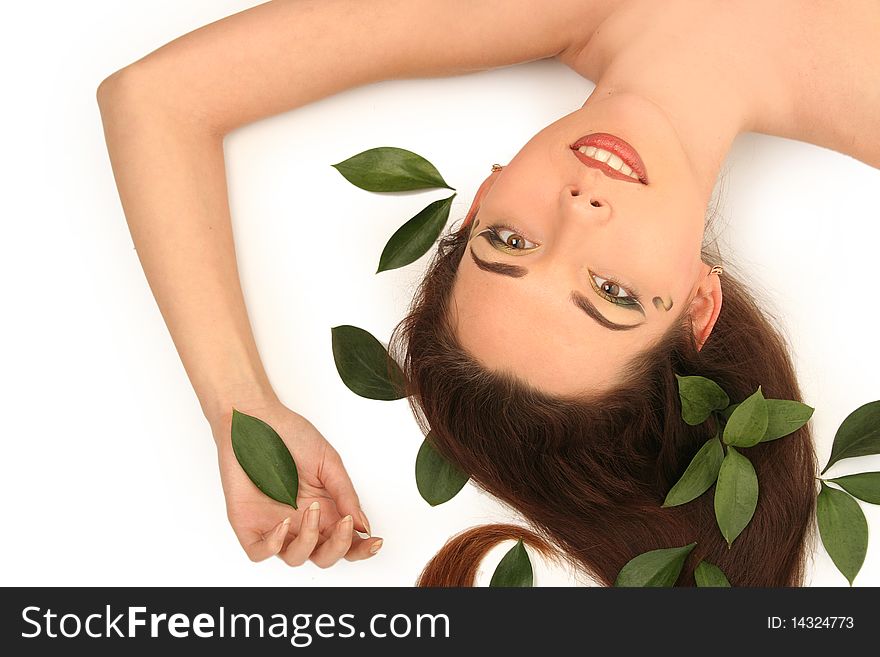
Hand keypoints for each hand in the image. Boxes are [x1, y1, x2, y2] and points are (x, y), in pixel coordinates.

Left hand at [210, 401, 381, 566]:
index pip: (345, 540)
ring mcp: (274, 525)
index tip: (374, 541)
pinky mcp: (248, 525)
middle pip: (324, 556)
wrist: (254, 419)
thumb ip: (344, 494)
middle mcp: (300, 521)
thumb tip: (363, 525)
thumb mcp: (327, 462)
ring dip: (309, 541)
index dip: (361, 548)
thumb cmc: (290, 435)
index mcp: (324, 509)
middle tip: (345, 523)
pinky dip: (273, 547)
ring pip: (295, 558)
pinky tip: (283, 525)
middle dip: (339, 547)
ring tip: (312, 511)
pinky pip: (260, 552)